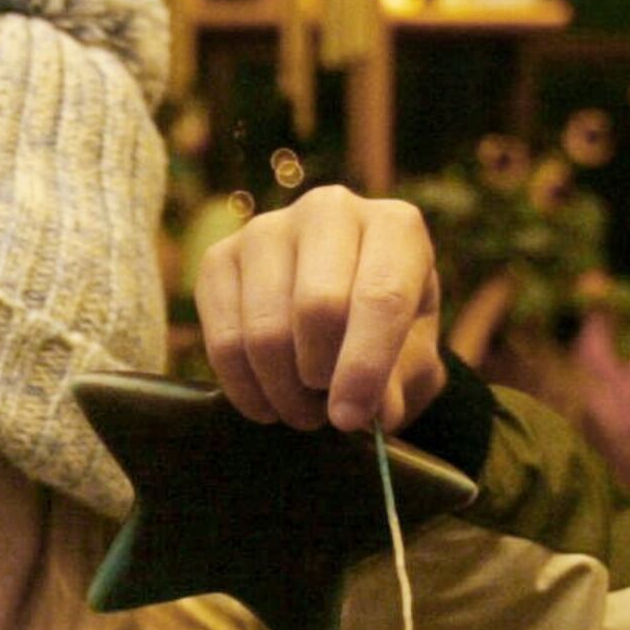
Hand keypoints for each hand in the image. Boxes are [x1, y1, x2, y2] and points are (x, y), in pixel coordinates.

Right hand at [194, 185, 445, 434]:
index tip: (351, 419)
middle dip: (321, 377)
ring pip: (266, 330)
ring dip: (283, 391)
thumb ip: (393, 386)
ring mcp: (267, 229)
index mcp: (395, 227)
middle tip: (330, 413)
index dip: (364, 366)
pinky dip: (246, 388)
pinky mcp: (220, 259)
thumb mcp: (410, 363)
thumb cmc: (389, 336)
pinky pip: (223, 341)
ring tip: (303, 410)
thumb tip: (360, 413)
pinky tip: (268, 402)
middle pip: (317, 307)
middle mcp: (330, 210)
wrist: (346, 316)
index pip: (380, 295)